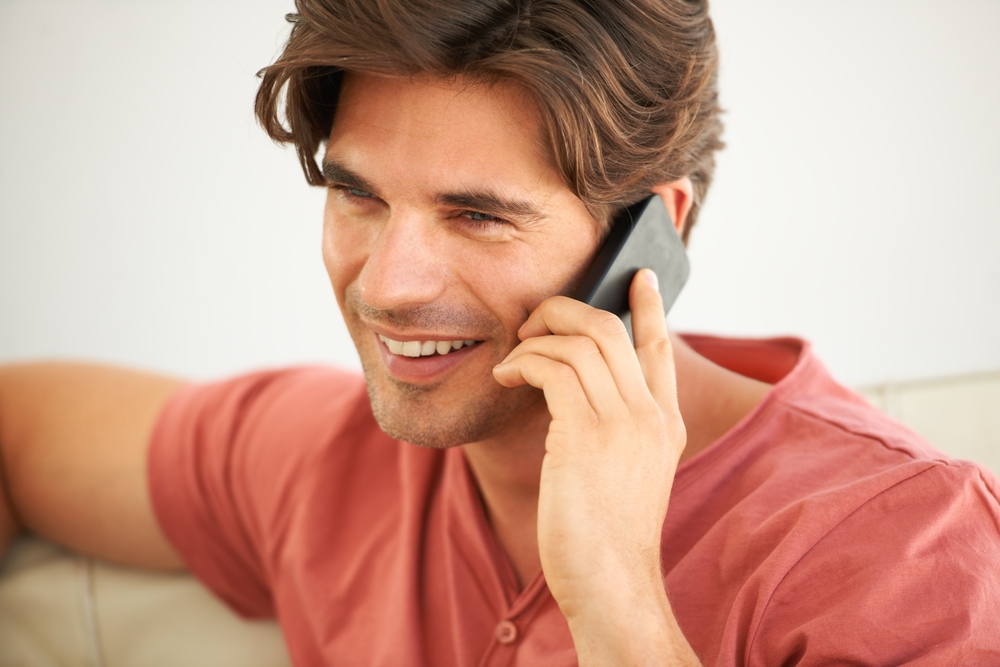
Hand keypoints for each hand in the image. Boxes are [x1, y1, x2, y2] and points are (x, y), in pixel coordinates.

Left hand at [493, 269, 697, 664]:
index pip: (661, 349)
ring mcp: (624, 422)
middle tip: (535, 319)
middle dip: (567, 310)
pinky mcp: (586, 434)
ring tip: (513, 353)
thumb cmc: (605, 534)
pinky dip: (524, 362)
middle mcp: (650, 416)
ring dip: (538, 335)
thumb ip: (612, 429)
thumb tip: (572, 388)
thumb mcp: (624, 474)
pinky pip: (553, 369)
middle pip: (612, 330)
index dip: (650, 309)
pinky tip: (506, 376)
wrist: (611, 582)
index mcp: (666, 424)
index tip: (641, 278)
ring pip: (582, 341)